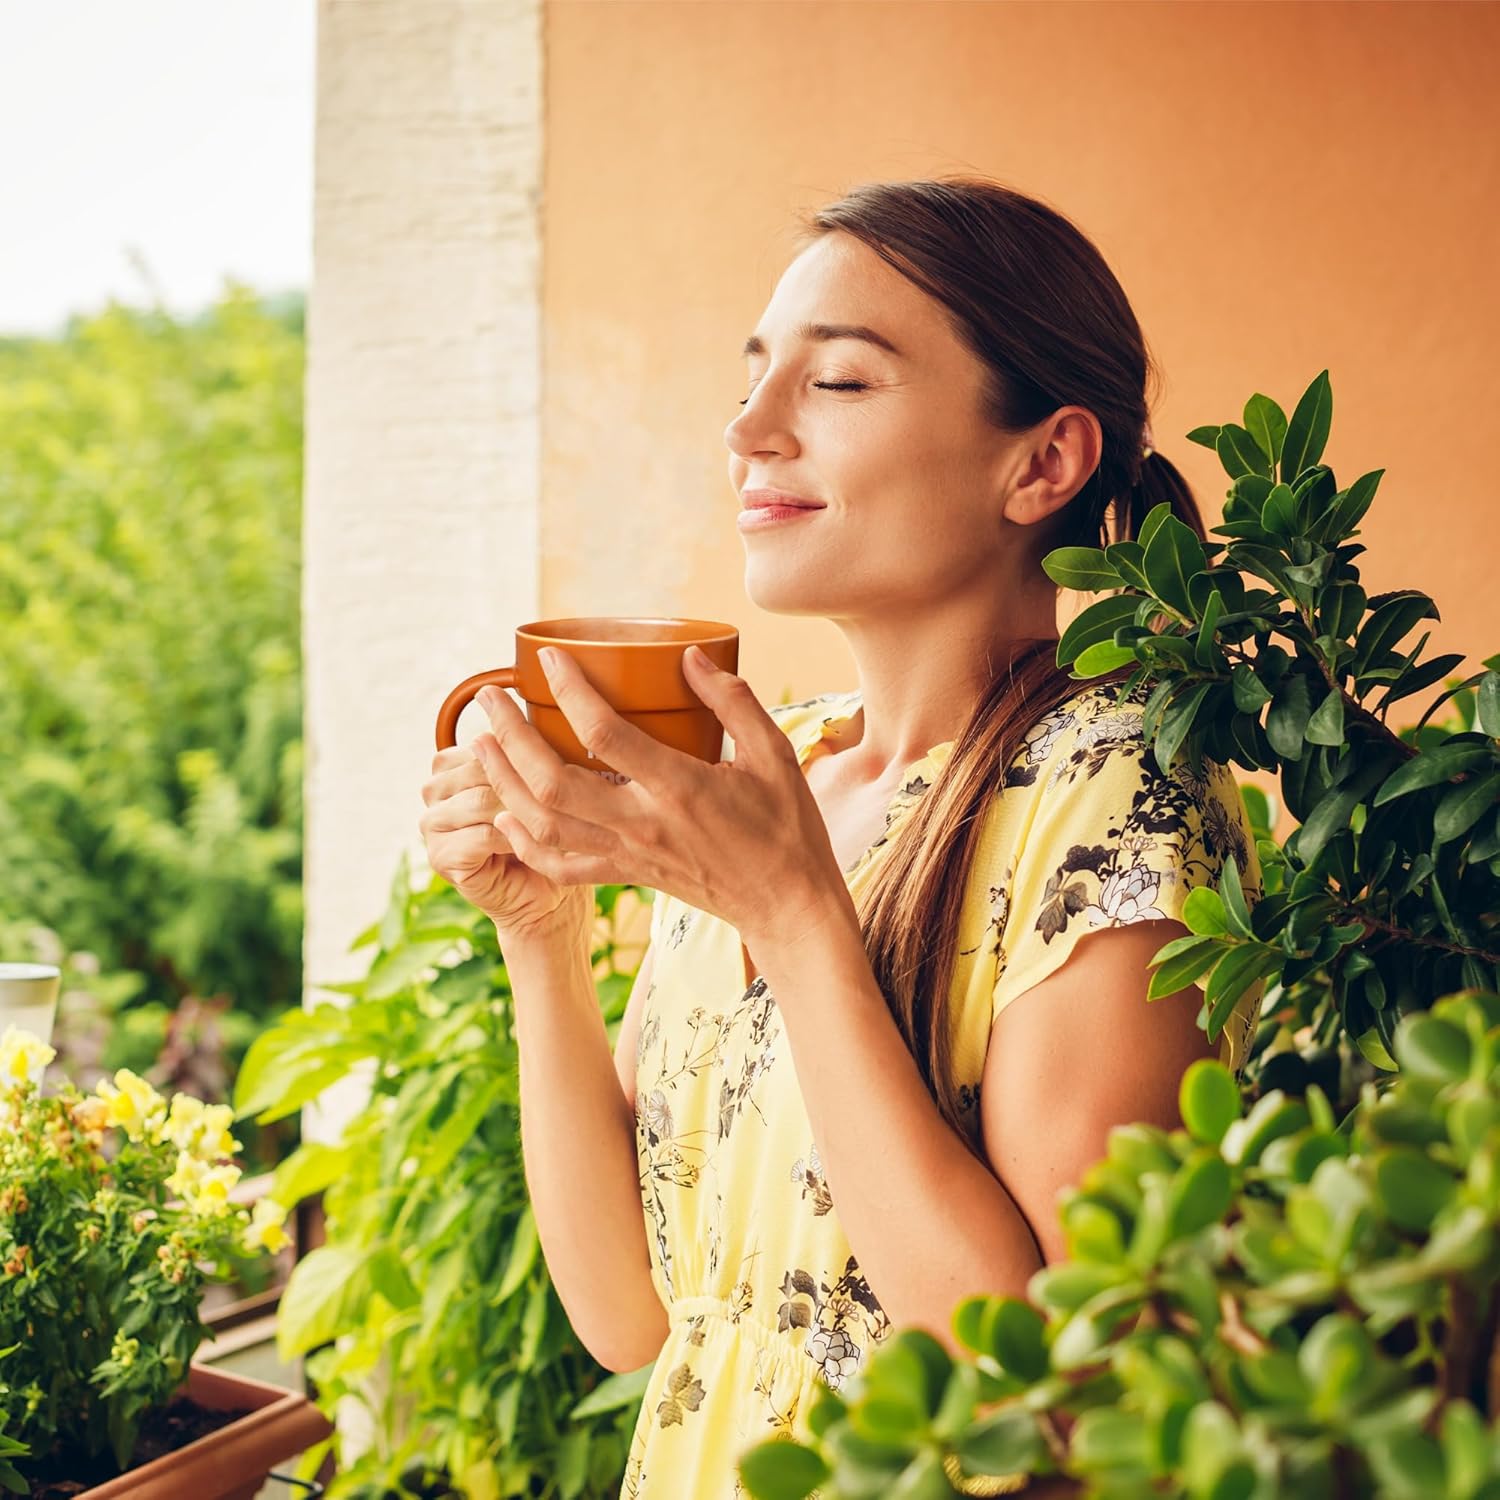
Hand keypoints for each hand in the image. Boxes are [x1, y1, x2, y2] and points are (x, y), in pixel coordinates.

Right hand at [418, 740, 590, 942]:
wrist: (547, 893)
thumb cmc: (550, 832)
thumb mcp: (543, 783)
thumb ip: (531, 751)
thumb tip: (546, 714)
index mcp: (450, 762)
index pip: (484, 741)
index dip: (524, 756)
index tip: (561, 772)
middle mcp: (433, 789)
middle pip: (481, 768)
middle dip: (524, 786)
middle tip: (559, 802)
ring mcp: (431, 824)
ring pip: (481, 801)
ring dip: (521, 813)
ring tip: (549, 823)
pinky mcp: (440, 857)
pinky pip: (480, 835)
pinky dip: (513, 841)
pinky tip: (533, 845)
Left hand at [467, 645, 849, 950]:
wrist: (786, 904)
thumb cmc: (786, 825)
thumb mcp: (775, 754)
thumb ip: (733, 702)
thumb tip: (691, 656)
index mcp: (680, 787)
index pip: (605, 735)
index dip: (571, 692)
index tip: (551, 660)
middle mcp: (644, 824)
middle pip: (553, 782)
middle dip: (511, 738)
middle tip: (489, 699)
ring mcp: (630, 855)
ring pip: (544, 824)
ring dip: (503, 783)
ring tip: (480, 744)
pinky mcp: (627, 876)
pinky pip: (561, 866)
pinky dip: (524, 843)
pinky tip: (503, 815)